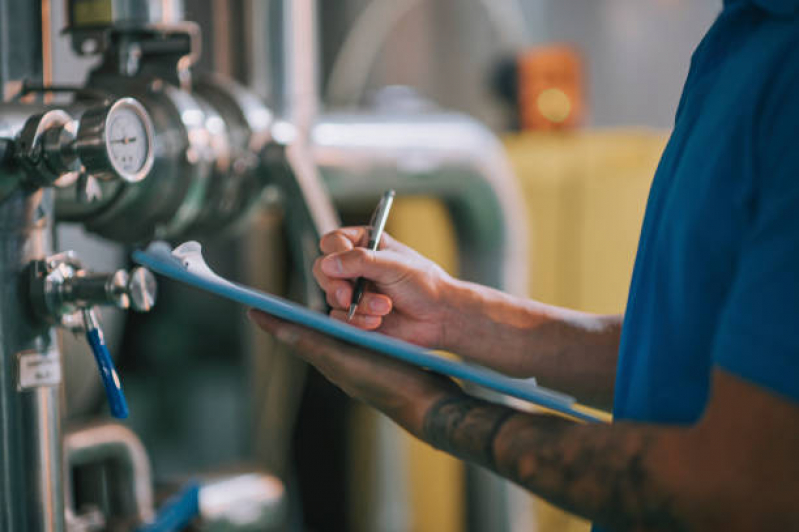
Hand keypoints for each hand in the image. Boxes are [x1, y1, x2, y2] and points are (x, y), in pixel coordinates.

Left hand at [247, 310, 459, 434]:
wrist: (429, 405)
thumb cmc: (390, 383)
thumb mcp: (349, 360)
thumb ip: (315, 344)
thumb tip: (282, 330)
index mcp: (331, 362)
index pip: (296, 337)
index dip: (275, 323)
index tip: (252, 308)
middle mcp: (342, 364)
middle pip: (312, 335)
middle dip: (296, 318)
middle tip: (280, 302)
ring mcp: (362, 365)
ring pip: (335, 335)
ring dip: (326, 318)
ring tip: (317, 302)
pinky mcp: (381, 363)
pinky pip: (358, 338)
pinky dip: (351, 323)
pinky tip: (358, 316)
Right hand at [313, 227, 455, 348]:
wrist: (439, 317)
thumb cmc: (424, 285)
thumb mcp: (393, 265)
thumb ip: (361, 261)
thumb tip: (328, 263)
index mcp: (365, 245)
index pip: (332, 242)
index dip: (334, 254)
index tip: (349, 266)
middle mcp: (355, 267)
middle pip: (323, 271)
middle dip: (338, 286)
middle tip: (350, 296)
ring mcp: (353, 292)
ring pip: (332, 297)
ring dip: (358, 306)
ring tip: (385, 307)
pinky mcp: (355, 316)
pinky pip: (339, 319)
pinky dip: (358, 321)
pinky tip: (379, 321)